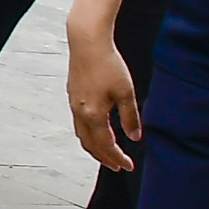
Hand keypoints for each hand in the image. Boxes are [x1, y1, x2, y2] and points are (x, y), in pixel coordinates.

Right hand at [66, 8, 142, 169]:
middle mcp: (80, 113)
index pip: (106, 145)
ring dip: (94, 148)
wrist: (87, 42)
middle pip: (90, 145)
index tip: (129, 166)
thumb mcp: (126, 92)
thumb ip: (130, 117)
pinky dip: (88, 134)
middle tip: (117, 166)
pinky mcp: (73, 95)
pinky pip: (78, 123)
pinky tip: (97, 130)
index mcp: (94, 114)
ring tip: (107, 153)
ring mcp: (74, 104)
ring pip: (82, 135)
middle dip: (104, 158)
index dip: (118, 158)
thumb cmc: (108, 64)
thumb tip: (135, 137)